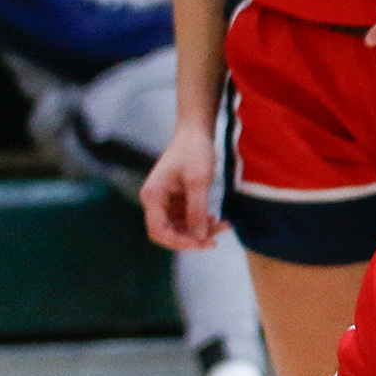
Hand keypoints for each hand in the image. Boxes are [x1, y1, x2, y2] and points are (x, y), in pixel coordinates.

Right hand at [141, 126, 220, 250]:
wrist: (197, 133)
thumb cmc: (194, 151)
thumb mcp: (198, 181)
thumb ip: (197, 210)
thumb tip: (199, 237)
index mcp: (152, 196)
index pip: (158, 231)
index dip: (179, 242)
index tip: (202, 243)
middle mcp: (156, 201)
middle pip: (169, 232)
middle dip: (191, 238)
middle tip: (215, 241)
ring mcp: (167, 201)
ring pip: (180, 227)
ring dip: (200, 230)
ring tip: (223, 226)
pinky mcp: (178, 199)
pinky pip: (187, 218)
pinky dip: (201, 221)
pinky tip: (216, 219)